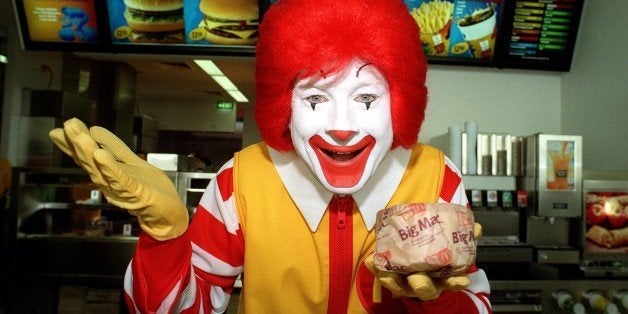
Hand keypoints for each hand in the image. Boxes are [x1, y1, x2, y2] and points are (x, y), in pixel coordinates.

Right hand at [49, 118, 187, 239]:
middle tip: (67, 124)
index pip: (87, 158)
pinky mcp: (136, 194)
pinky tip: (101, 155)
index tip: (58, 130)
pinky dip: (111, 169)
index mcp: (109, 174)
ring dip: (90, 153)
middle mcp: (110, 183)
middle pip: (90, 163)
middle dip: (78, 144)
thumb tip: (94, 128)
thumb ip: (115, 148)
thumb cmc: (152, 189)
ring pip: (101, 171)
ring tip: (80, 136)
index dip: (72, 145)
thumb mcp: (133, 162)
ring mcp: (121, 190)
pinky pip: (121, 181)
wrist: (170, 213)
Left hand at [364, 222, 481, 299]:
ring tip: (387, 273)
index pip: (450, 284)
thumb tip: (476, 228)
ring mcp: (405, 281)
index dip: (454, 283)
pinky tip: (370, 260)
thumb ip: (464, 237)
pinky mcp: (389, 274)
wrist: (413, 259)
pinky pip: (381, 273)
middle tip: (419, 279)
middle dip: (422, 285)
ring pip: (399, 286)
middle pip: (423, 289)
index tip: (460, 280)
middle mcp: (423, 282)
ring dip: (392, 280)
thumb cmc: (431, 255)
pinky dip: (375, 267)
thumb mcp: (449, 246)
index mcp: (440, 278)